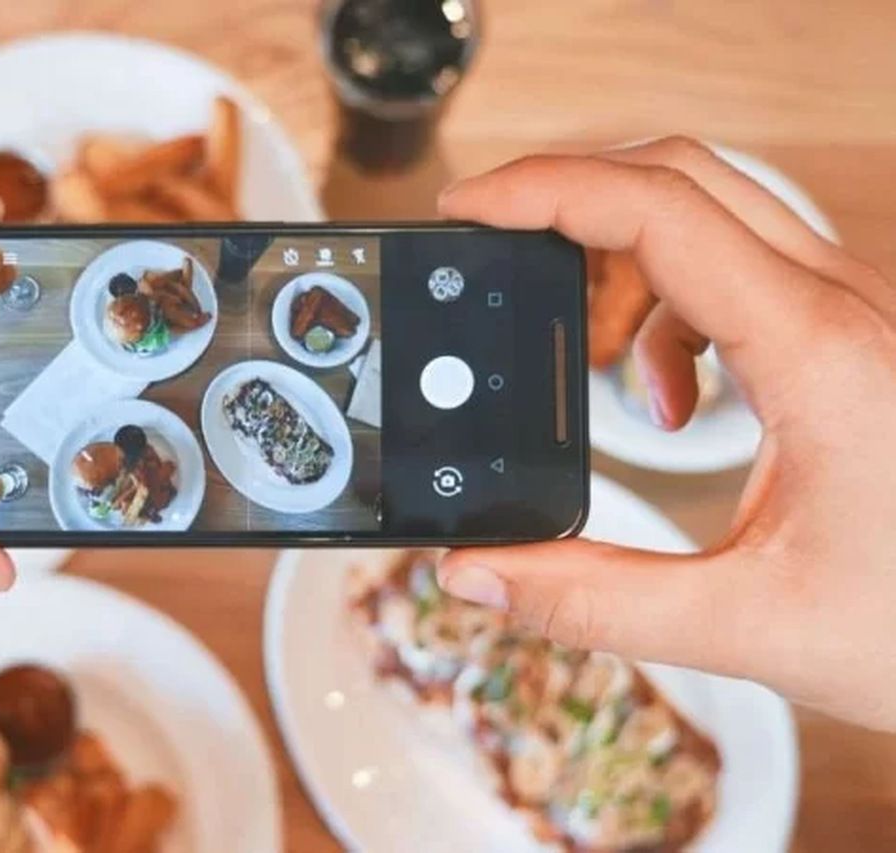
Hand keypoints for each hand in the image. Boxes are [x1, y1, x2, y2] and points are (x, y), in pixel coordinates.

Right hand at [437, 137, 895, 730]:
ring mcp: (857, 312)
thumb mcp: (750, 626)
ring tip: (600, 367)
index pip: (658, 211)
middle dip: (569, 200)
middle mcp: (845, 307)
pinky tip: (674, 401)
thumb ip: (594, 601)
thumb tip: (475, 573)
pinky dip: (673, 308)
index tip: (466, 208)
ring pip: (713, 213)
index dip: (545, 191)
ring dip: (624, 264)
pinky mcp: (855, 334)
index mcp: (819, 354)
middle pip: (681, 177)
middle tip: (494, 249)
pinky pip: (744, 265)